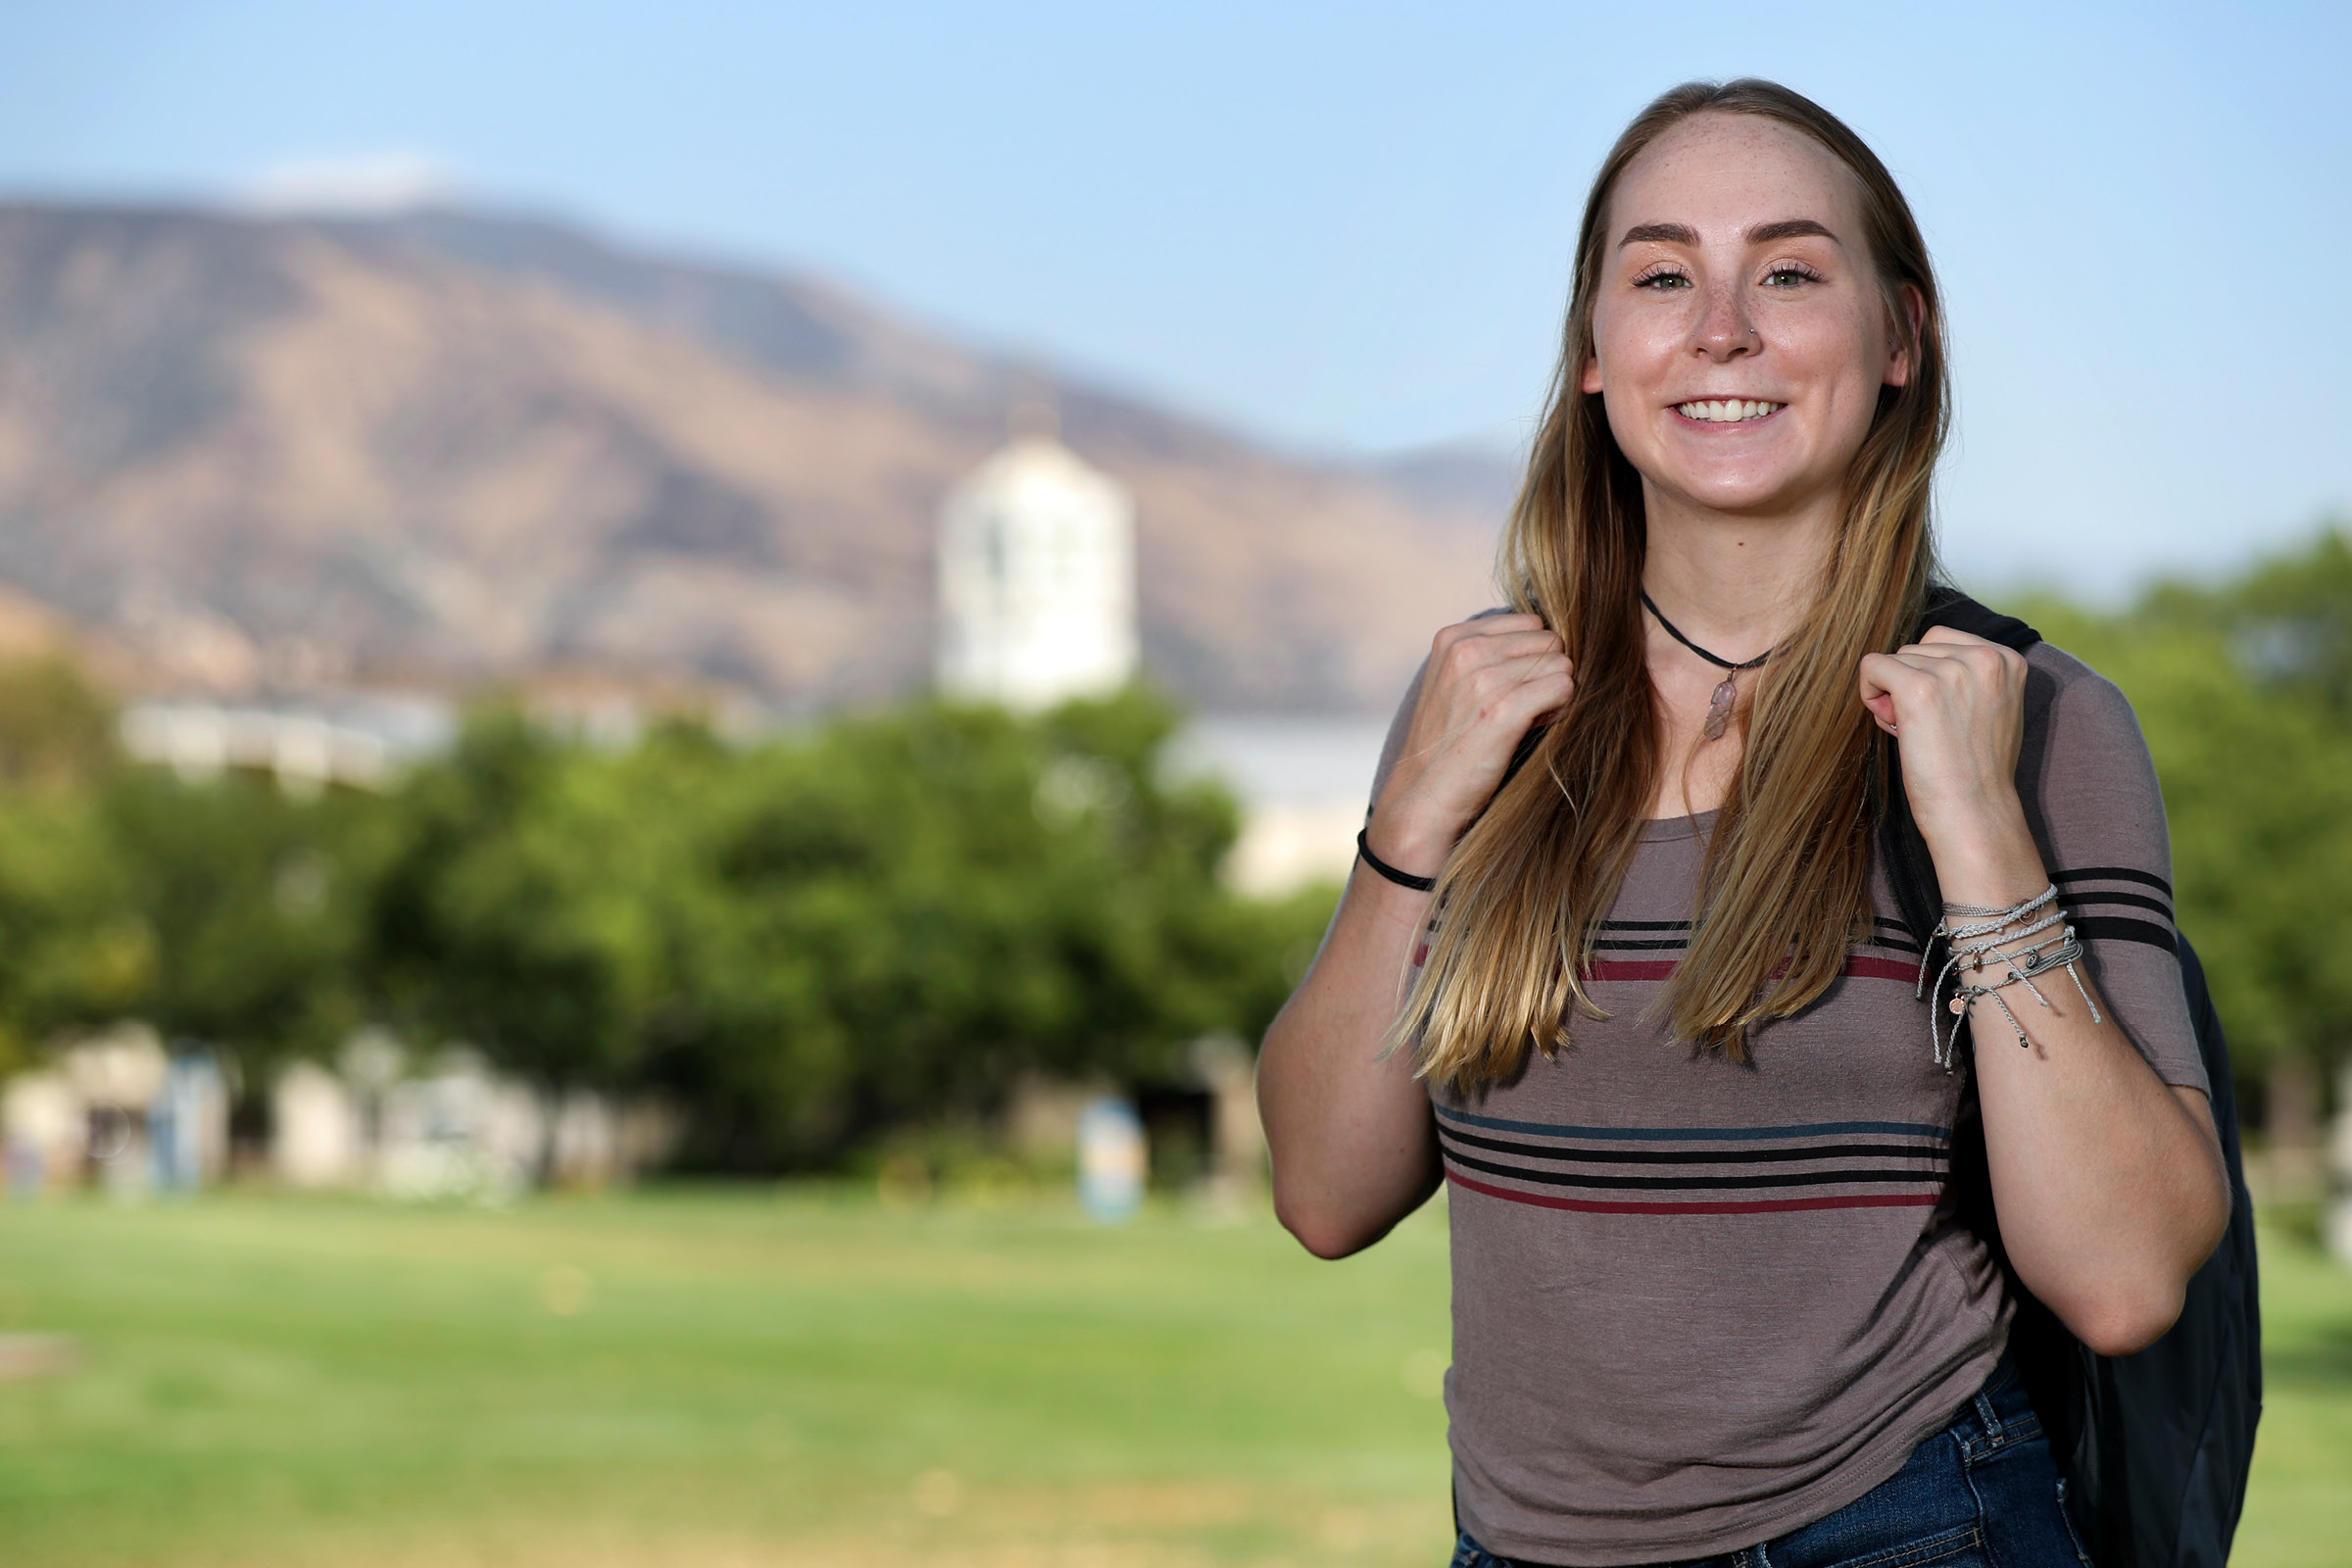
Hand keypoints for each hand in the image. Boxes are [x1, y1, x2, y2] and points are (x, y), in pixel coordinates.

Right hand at [1367, 613, 1572, 878]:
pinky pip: (1564, 687)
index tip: (1516, 688)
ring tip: (1528, 720)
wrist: (1424, 798)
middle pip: (1550, 641)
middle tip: (1527, 707)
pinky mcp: (1502, 710)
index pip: (1530, 623)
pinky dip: (1560, 709)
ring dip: (1555, 694)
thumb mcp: (1455, 683)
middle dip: (1547, 673)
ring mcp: (1483, 679)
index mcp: (1453, 637)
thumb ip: (1492, 654)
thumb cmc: (1448, 744)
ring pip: (1561, 664)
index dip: (1533, 657)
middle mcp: (1466, 650)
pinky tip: (1536, 727)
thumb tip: (1556, 642)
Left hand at [1856, 626, 2031, 870]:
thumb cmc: (1976, 769)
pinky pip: (1872, 667)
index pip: (1942, 641)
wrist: (1974, 812)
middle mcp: (1985, 657)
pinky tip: (1890, 724)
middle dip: (1910, 683)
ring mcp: (1952, 670)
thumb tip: (1915, 660)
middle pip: (1916, 648)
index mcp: (2007, 658)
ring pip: (1895, 659)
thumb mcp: (1991, 708)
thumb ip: (1968, 677)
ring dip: (1892, 694)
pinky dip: (1869, 693)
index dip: (1930, 674)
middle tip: (1927, 728)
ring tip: (1917, 733)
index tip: (1942, 713)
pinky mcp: (1919, 688)